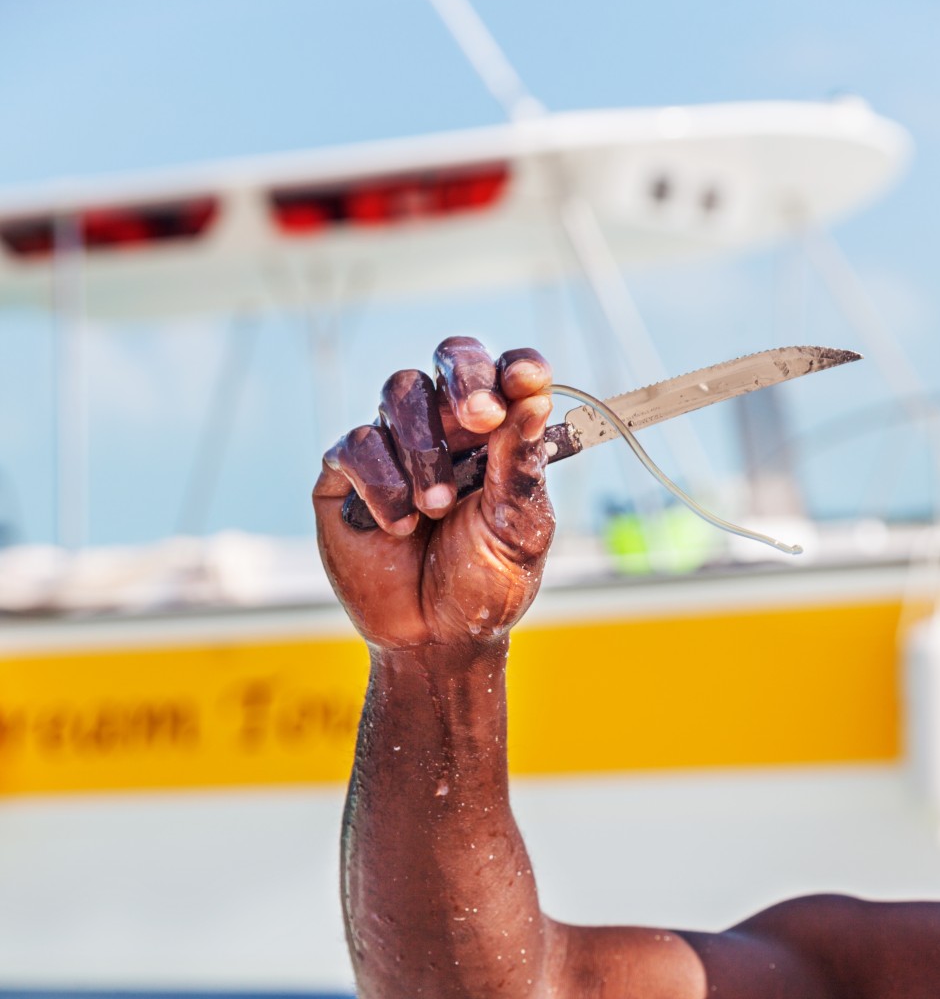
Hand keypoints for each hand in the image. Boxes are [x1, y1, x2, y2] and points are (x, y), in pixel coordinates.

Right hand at [313, 336, 553, 649]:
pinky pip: (356, 445)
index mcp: (497, 436)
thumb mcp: (518, 530)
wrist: (434, 640)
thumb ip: (522, 466)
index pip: (506, 375)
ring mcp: (393, 447)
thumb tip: (535, 400)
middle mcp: (446, 430)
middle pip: (449, 359)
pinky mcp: (346, 476)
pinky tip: (398, 526)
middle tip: (481, 418)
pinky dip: (381, 484)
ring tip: (437, 508)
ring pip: (399, 393)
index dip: (515, 367)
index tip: (527, 381)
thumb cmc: (483, 586)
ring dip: (424, 450)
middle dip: (466, 380)